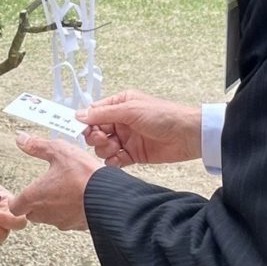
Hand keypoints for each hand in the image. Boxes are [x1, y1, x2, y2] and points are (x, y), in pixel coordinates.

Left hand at [9, 132, 101, 230]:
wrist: (108, 196)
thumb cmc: (83, 175)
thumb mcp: (59, 151)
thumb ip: (37, 146)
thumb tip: (21, 139)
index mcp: (35, 196)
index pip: (15, 207)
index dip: (16, 200)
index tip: (20, 194)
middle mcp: (45, 212)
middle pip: (31, 214)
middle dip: (34, 203)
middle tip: (43, 190)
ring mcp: (61, 221)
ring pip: (49, 218)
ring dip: (52, 207)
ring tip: (62, 191)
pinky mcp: (77, 225)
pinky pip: (67, 220)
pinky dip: (69, 211)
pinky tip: (77, 198)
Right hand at [78, 89, 201, 166]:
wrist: (187, 135)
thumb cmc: (163, 115)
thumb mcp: (130, 110)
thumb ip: (103, 114)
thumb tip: (79, 115)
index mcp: (120, 104)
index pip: (94, 113)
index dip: (86, 122)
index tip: (82, 130)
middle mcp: (121, 121)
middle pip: (96, 131)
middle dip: (96, 137)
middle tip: (104, 138)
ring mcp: (127, 138)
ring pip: (103, 147)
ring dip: (105, 149)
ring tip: (116, 148)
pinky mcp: (133, 155)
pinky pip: (114, 160)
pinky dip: (112, 161)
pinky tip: (118, 159)